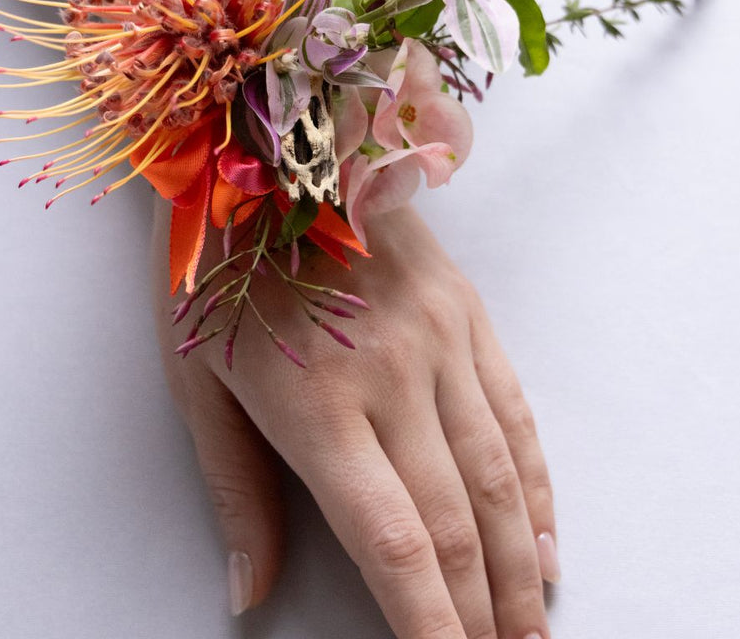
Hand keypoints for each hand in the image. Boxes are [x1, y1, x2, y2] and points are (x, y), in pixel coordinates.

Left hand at [152, 199, 558, 638]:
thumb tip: (250, 593)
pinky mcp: (464, 309)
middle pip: (457, 526)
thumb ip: (235, 490)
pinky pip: (514, 410)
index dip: (429, 629)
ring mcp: (440, 337)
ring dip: (520, 567)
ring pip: (498, 477)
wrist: (268, 147)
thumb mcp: (196, 377)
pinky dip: (534, 485)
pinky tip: (543, 539)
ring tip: (532, 631)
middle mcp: (394, 375)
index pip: (395, 546)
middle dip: (482, 615)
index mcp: (317, 403)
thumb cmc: (213, 263)